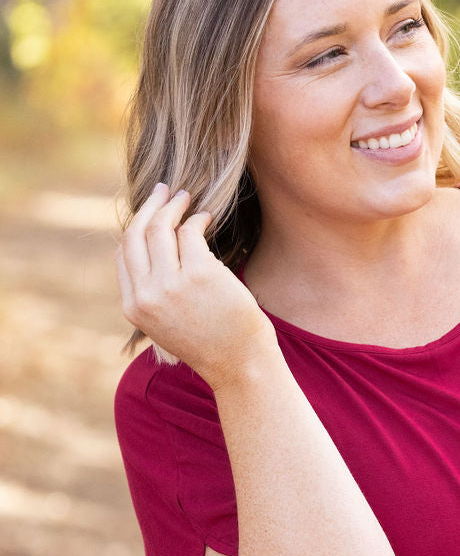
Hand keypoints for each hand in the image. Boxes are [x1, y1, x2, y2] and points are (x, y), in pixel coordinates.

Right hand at [117, 182, 273, 384]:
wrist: (239, 364)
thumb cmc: (211, 342)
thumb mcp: (167, 323)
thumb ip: (153, 291)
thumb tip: (152, 247)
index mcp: (134, 308)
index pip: (123, 255)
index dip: (135, 229)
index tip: (148, 213)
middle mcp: (146, 295)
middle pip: (135, 234)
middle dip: (149, 206)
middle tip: (164, 190)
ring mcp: (171, 284)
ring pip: (161, 228)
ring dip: (173, 206)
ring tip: (186, 198)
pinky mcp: (199, 274)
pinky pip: (190, 232)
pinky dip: (197, 219)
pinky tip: (206, 217)